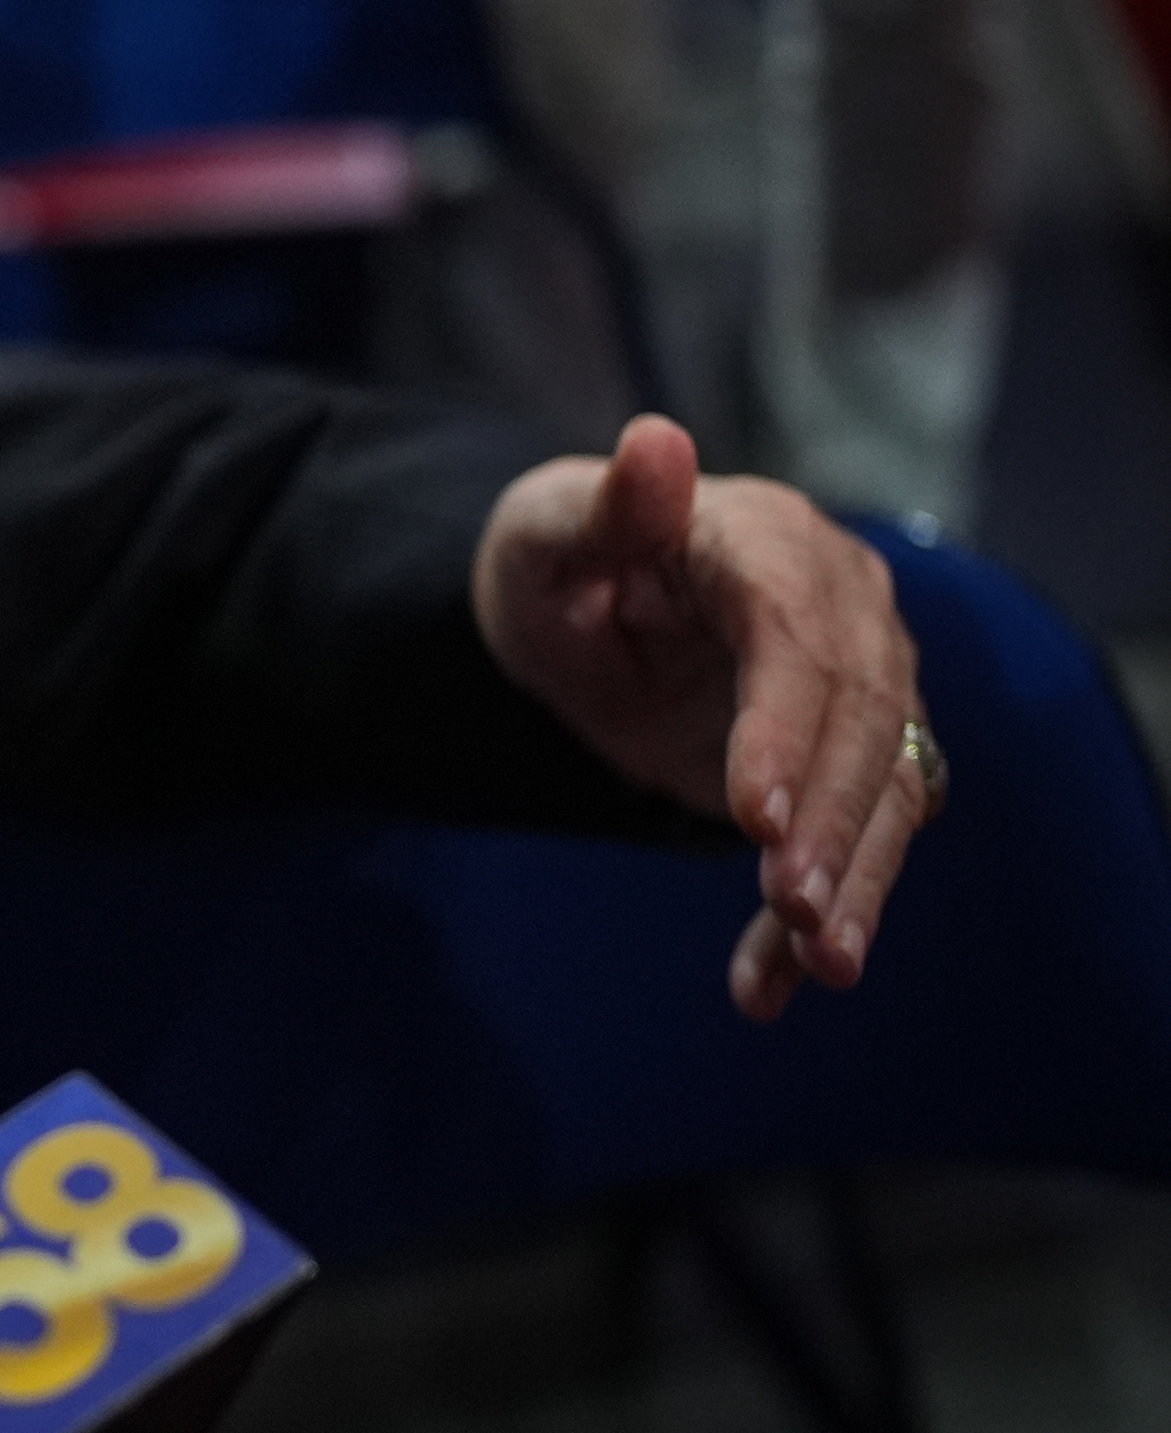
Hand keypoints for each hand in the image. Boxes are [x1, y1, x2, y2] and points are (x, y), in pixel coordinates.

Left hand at [473, 415, 935, 1020]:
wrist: (581, 601)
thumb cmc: (559, 558)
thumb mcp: (548, 530)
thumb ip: (604, 507)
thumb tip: (653, 443)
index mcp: (770, 546)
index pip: (795, 640)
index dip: (784, 728)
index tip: (757, 814)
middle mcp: (843, 615)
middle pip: (862, 724)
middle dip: (833, 822)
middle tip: (793, 909)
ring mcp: (859, 689)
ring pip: (885, 793)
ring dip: (857, 882)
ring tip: (823, 967)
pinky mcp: (845, 762)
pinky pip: (855, 844)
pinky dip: (817, 921)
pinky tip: (773, 989)